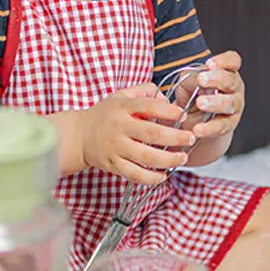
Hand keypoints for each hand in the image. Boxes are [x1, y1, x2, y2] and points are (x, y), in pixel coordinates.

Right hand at [79, 84, 195, 185]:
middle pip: (151, 133)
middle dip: (175, 137)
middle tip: (191, 138)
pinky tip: (163, 176)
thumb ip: (144, 92)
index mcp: (123, 107)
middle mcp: (119, 127)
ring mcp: (116, 147)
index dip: (169, 110)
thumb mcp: (121, 96)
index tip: (183, 115)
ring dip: (167, 159)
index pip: (149, 106)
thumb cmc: (105, 115)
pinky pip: (134, 174)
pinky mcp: (112, 164)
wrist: (78, 135)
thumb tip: (166, 98)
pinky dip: (150, 178)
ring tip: (182, 158)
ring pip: (145, 157)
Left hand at [183, 51, 244, 142]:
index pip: (232, 61)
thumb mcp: (187, 83)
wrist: (194, 121)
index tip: (209, 63)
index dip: (224, 61)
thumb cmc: (193, 95)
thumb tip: (196, 78)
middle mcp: (234, 88)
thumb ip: (192, 78)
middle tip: (201, 80)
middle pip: (231, 81)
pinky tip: (197, 129)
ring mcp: (234, 106)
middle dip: (216, 79)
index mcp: (226, 72)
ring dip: (215, 102)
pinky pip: (222, 126)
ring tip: (200, 103)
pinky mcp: (229, 125)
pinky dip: (209, 128)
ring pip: (229, 103)